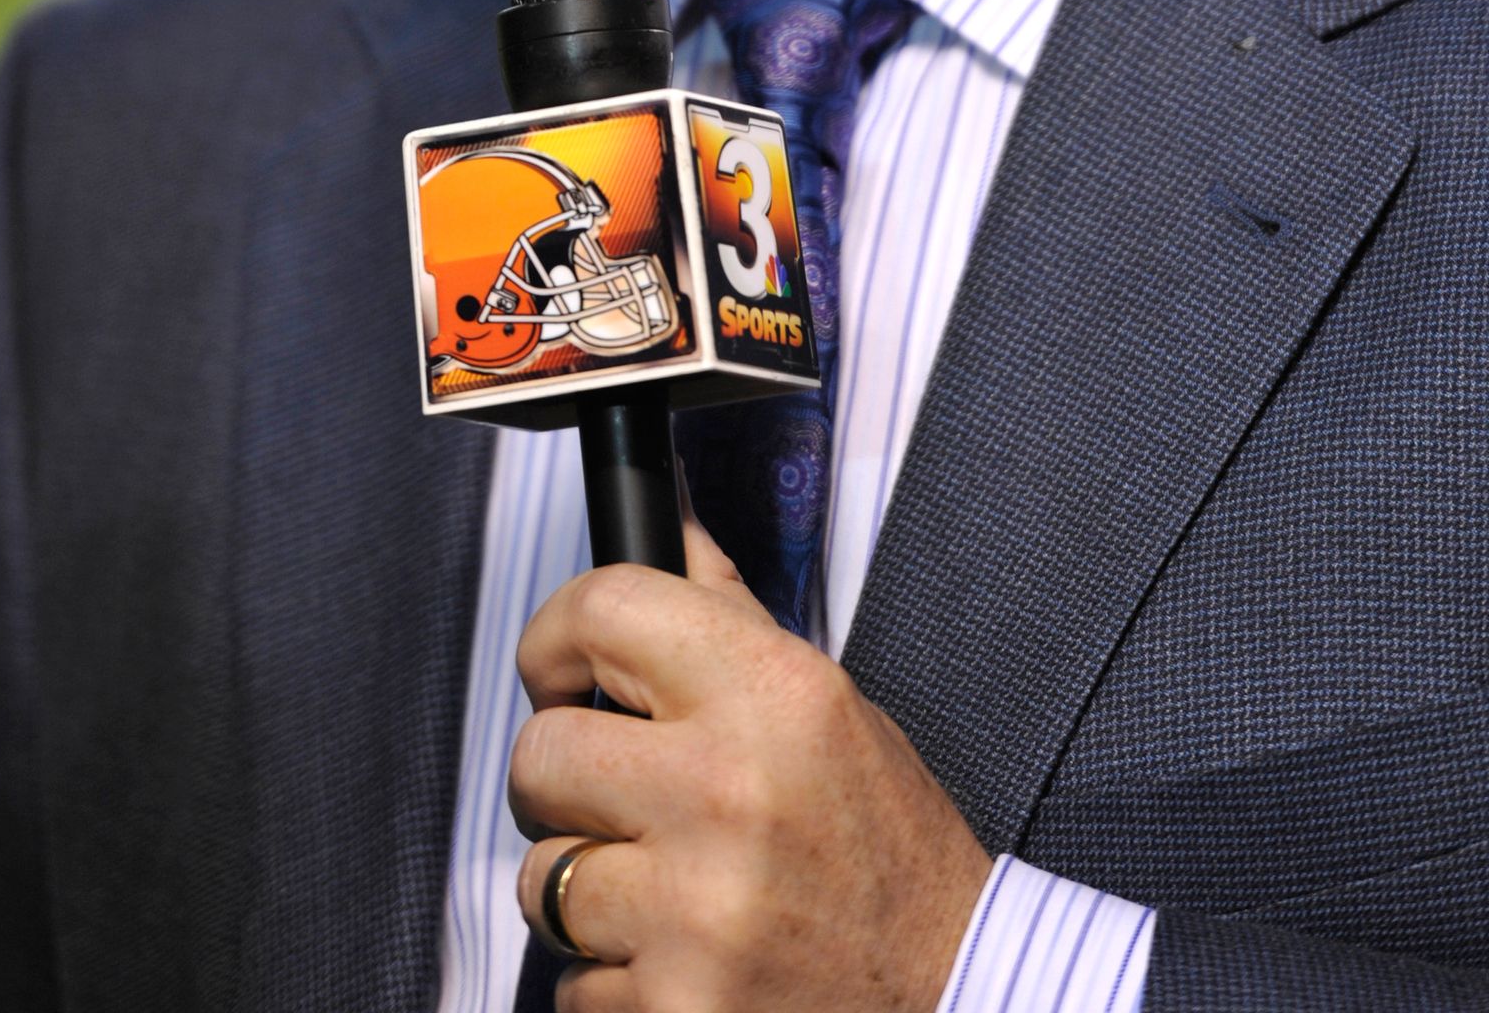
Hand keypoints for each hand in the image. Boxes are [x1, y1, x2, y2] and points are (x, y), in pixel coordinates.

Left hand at [509, 521, 989, 1012]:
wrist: (950, 990)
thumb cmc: (886, 851)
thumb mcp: (829, 709)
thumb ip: (729, 619)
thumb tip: (667, 524)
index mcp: (774, 695)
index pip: (603, 608)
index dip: (554, 638)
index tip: (558, 672)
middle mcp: (728, 792)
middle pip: (538, 755)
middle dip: (565, 786)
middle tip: (625, 805)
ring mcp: (696, 910)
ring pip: (541, 879)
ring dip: (589, 894)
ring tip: (672, 895)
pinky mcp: (674, 1006)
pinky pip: (574, 985)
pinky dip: (617, 983)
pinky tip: (688, 962)